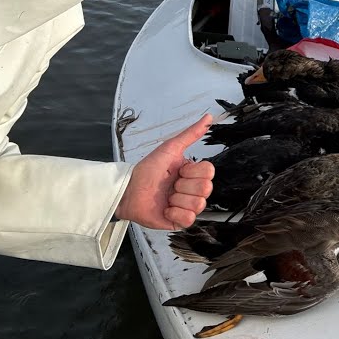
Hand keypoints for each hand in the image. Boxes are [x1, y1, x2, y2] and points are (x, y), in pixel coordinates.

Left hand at [115, 113, 215, 229]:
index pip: (209, 172)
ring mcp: (187, 206)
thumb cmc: (148, 169)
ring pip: (198, 204)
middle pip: (205, 189)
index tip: (178, 171)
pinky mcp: (179, 221)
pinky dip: (175, 213)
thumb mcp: (170, 148)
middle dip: (183, 186)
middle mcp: (192, 190)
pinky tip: (165, 208)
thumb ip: (191, 134)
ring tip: (166, 196)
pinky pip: (189, 220)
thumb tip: (208, 117)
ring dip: (177, 199)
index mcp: (193, 173)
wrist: (129, 190)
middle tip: (170, 184)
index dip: (192, 172)